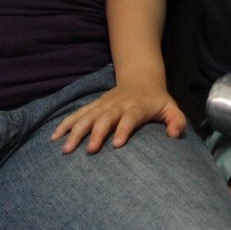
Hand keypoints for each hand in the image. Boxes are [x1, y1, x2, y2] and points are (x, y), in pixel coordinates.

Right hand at [51, 82, 185, 153]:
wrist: (141, 78)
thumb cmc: (156, 100)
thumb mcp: (171, 108)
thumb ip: (176, 121)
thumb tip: (174, 134)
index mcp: (137, 106)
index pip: (130, 117)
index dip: (124, 129)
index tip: (116, 144)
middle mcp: (118, 104)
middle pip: (105, 117)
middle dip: (97, 133)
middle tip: (89, 151)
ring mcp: (104, 104)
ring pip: (88, 116)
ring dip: (76, 131)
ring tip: (65, 148)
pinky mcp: (94, 105)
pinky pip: (77, 114)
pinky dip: (65, 123)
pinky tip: (54, 136)